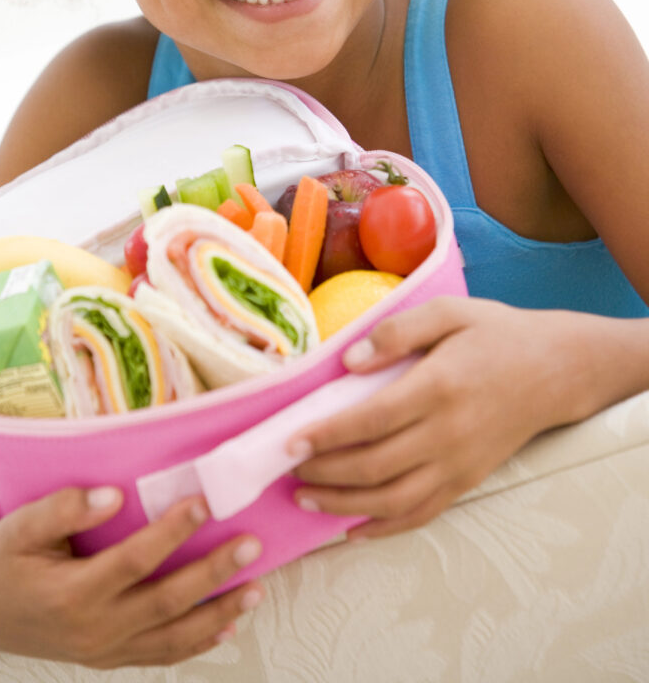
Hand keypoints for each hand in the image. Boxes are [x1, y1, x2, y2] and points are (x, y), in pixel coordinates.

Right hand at [0, 488, 263, 667]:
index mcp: (70, 593)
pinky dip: (196, 644)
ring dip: (217, 614)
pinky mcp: (106, 656)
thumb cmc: (1, 556)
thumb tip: (113, 494)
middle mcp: (91, 629)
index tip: (203, 503)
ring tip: (257, 589)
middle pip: (164, 603)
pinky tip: (227, 625)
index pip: (132, 562)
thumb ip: (64, 508)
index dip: (170, 534)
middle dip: (212, 574)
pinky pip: (159, 655)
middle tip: (251, 546)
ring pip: (170, 638)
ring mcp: (101, 649)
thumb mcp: (21, 526)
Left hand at [288, 296, 583, 537]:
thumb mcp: (449, 313)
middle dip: (325, 472)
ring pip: (393, 498)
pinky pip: (422, 513)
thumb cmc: (495, 334)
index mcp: (439, 387)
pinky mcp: (468, 480)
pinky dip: (385, 527)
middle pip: (375, 465)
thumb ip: (396, 332)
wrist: (555, 369)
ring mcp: (459, 463)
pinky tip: (352, 529)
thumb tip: (348, 361)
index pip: (372, 419)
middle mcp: (448, 433)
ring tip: (305, 499)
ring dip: (344, 505)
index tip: (290, 442)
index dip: (328, 435)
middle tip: (287, 470)